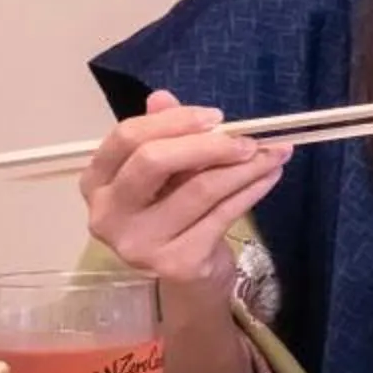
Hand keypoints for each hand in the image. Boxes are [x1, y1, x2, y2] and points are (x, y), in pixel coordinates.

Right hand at [82, 91, 289, 296]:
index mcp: (97, 181)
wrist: (188, 276)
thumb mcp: (165, 172)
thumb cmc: (172, 212)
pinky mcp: (175, 263)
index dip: (173, 121)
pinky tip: (269, 176)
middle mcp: (108, 214)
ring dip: (245, 167)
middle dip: (208, 145)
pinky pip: (223, 214)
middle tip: (248, 140)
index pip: (127, 138)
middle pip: (154, 161)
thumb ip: (161, 134)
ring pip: (199, 189)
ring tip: (274, 153)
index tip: (216, 117)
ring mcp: (139, 242)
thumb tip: (162, 97)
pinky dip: (252, 190)